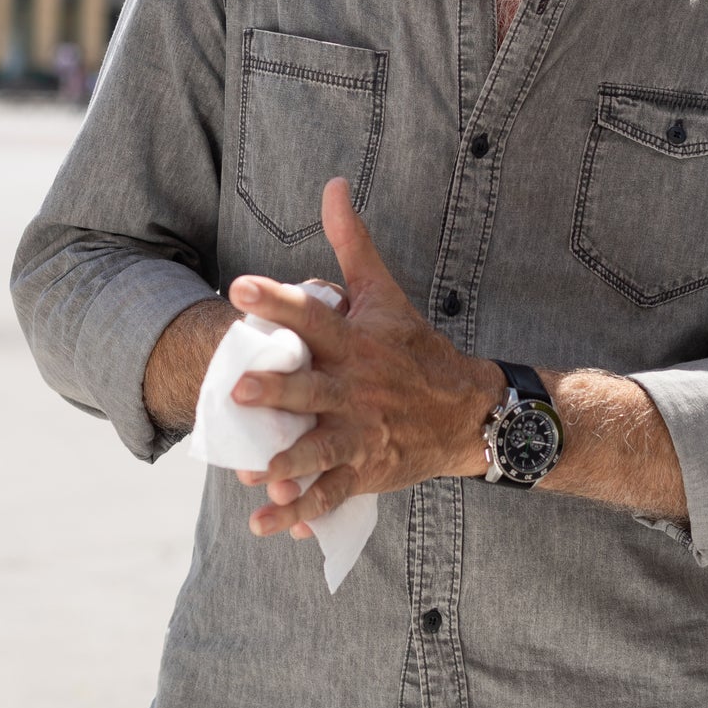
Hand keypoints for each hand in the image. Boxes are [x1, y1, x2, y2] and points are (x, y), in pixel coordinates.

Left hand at [229, 177, 501, 539]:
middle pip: (312, 389)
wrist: (468, 410)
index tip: (239, 287)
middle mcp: (356, 387)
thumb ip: (352, 242)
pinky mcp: (368, 469)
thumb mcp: (384, 292)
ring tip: (255, 474)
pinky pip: (331, 494)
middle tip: (239, 391)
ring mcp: (363, 432)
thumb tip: (333, 184)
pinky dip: (300, 513)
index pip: (313, 315)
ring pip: (322, 449)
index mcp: (355, 341)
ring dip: (289, 462)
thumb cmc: (413, 346)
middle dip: (279, 393)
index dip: (278, 301)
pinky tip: (266, 523)